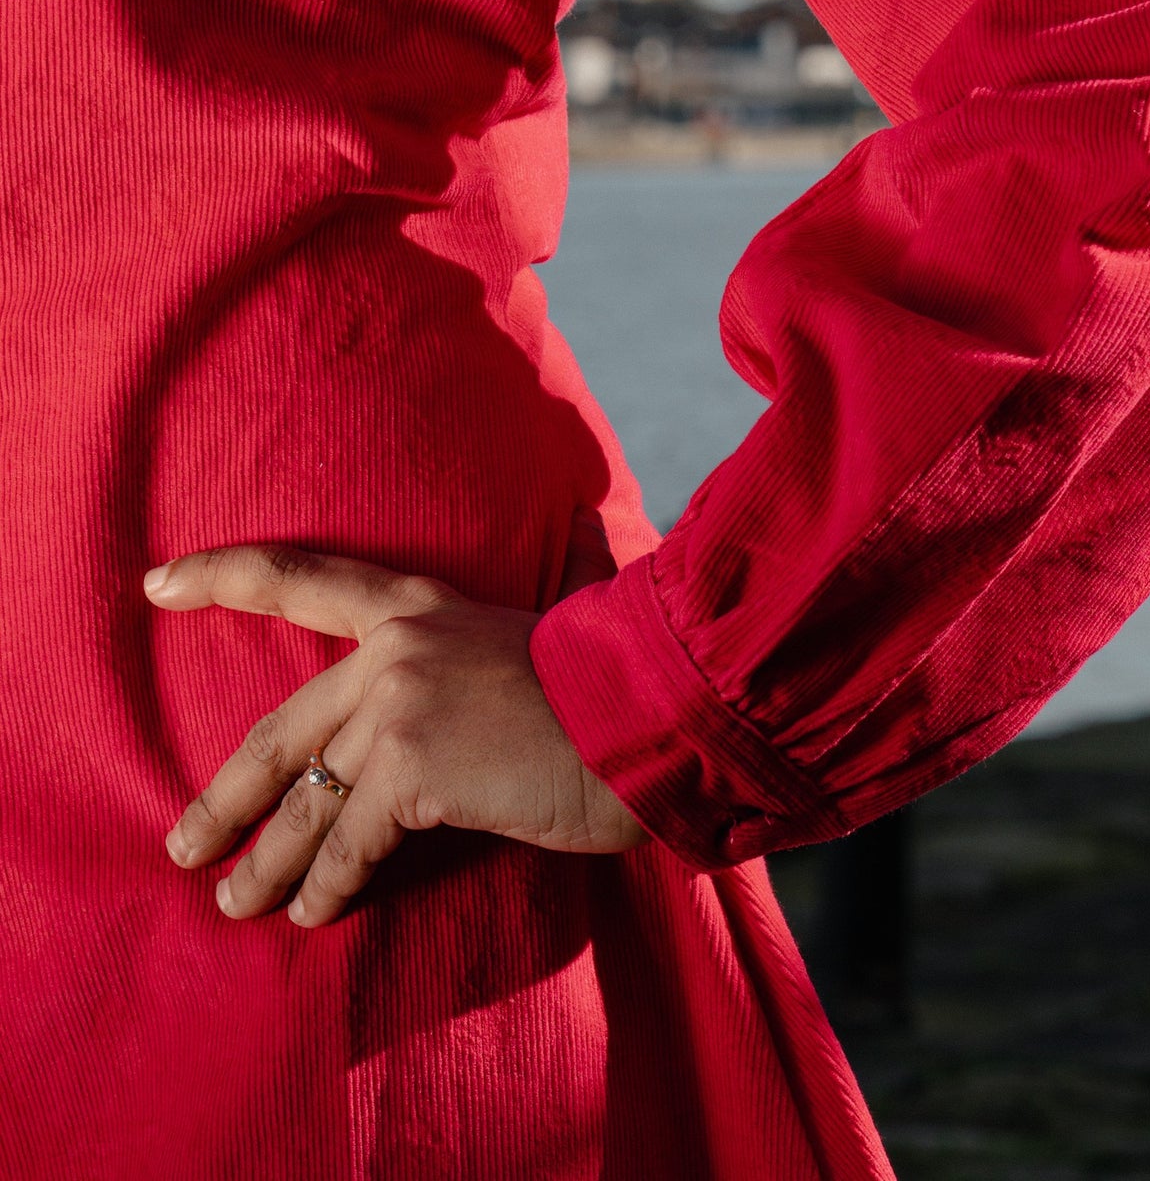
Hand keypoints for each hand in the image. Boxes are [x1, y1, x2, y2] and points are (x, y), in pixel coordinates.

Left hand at [145, 543, 645, 927]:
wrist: (650, 711)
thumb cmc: (607, 686)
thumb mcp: (533, 640)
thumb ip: (481, 649)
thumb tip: (507, 628)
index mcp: (420, 603)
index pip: (304, 577)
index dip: (224, 577)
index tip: (158, 582)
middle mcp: (396, 646)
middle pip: (279, 728)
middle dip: (223, 796)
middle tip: (183, 842)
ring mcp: (399, 704)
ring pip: (306, 800)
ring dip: (265, 864)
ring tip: (237, 904)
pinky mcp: (414, 767)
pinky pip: (350, 843)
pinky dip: (328, 887)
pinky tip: (317, 914)